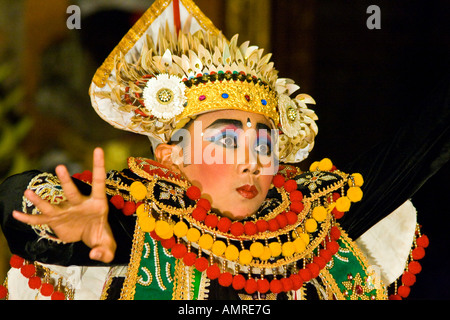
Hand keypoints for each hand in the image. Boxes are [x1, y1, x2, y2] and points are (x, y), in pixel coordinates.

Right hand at [13, 148, 115, 262]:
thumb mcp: (109, 247)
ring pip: (52, 205)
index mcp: (98, 204)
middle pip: (72, 191)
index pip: (99, 182)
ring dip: (40, 200)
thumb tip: (94, 254)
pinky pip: (40, 220)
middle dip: (67, 181)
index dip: (98, 166)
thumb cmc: (102, 237)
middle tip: (60, 167)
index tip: (98, 149)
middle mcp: (80, 204)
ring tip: (28, 192)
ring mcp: (66, 211)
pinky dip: (29, 219)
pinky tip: (16, 214)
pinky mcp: (55, 221)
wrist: (91, 241)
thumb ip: (106, 252)